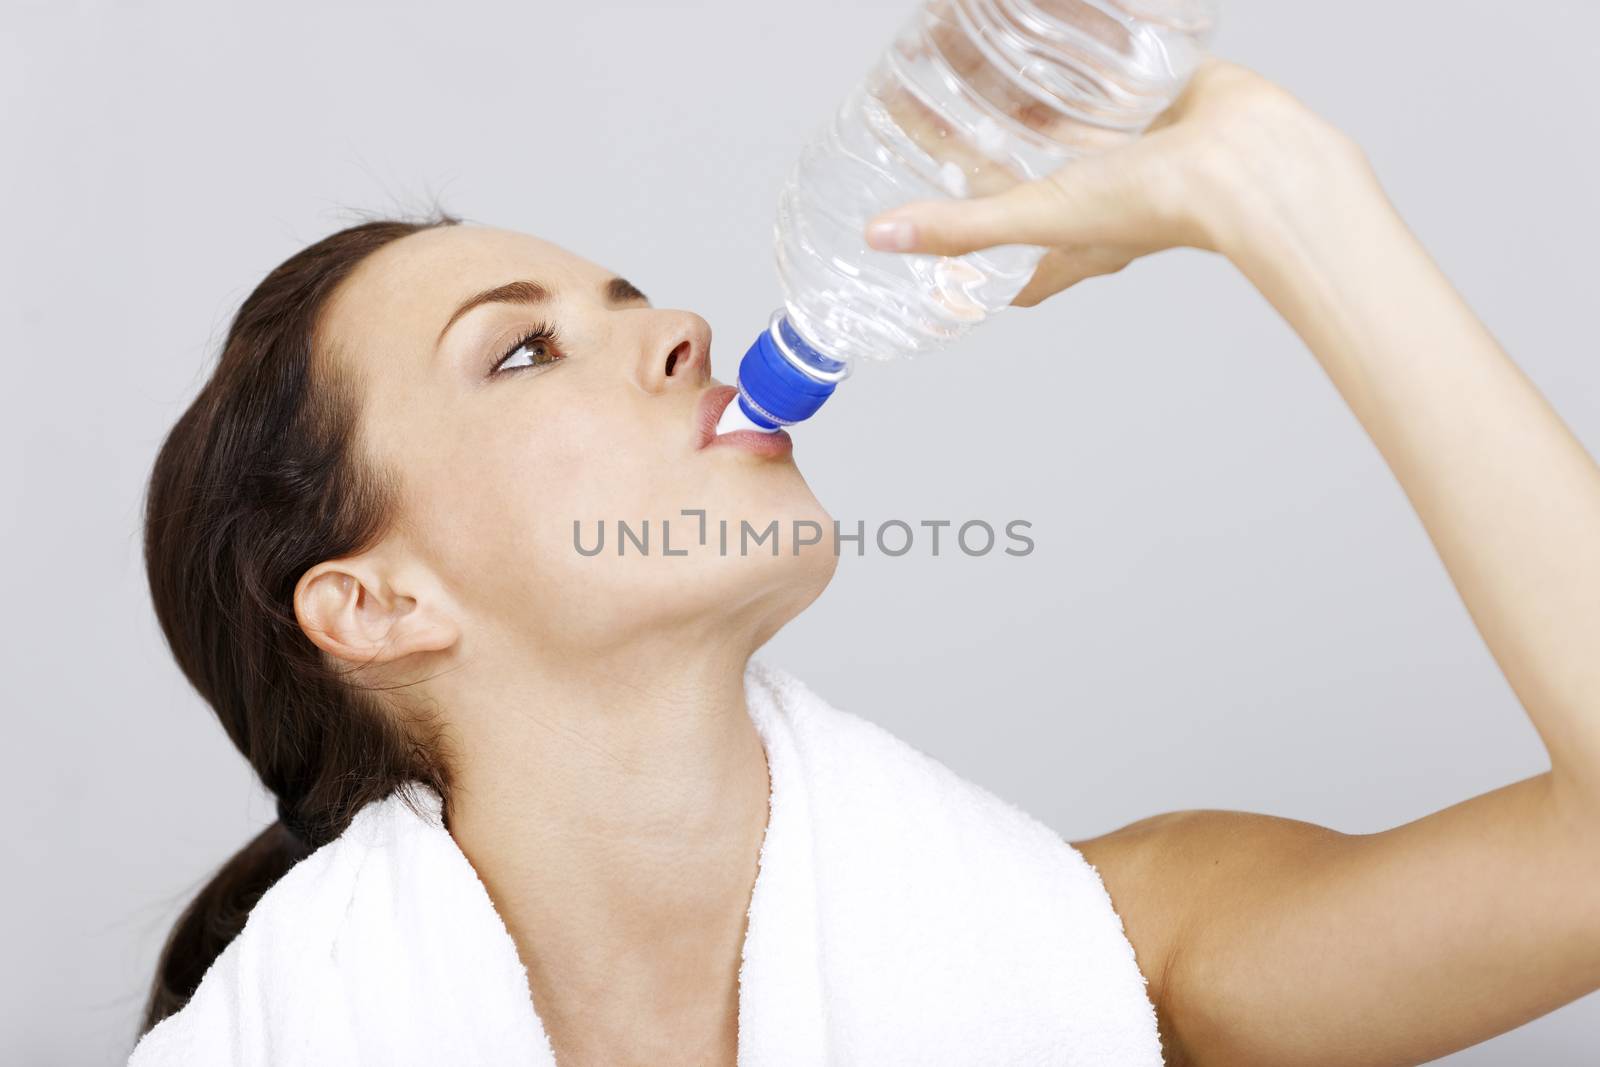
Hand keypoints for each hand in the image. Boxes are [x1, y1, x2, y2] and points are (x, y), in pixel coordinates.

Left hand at [862, 59, 1371, 306]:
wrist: (1248, 159)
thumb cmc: (1156, 205)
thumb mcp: (1039, 218)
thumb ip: (962, 228)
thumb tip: (880, 238)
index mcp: (1072, 242)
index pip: (1010, 265)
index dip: (972, 259)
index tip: (935, 239)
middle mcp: (1101, 200)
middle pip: (1029, 182)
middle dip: (989, 159)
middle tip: (947, 125)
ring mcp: (1134, 153)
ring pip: (1066, 129)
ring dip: (1030, 105)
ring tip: (984, 68)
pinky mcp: (1162, 104)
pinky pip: (1113, 83)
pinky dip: (1085, 63)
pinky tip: (1060, 35)